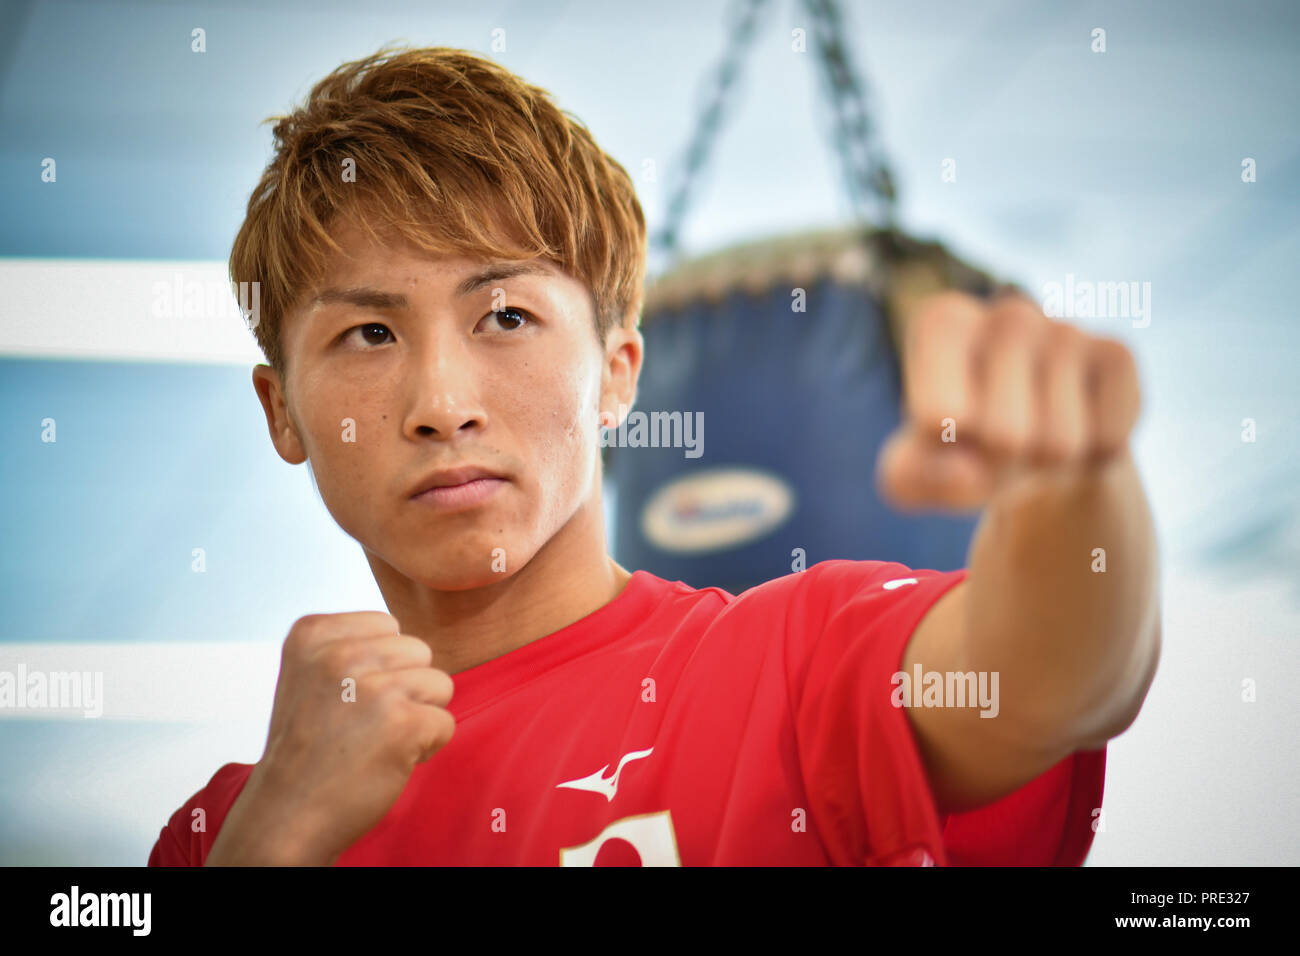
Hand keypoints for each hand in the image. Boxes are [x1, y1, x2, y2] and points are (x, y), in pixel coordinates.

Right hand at [205, 612, 454, 864]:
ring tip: (376, 741)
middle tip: (362, 725)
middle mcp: (341, 654)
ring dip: (418, 716)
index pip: (387, 626)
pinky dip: (427, 746)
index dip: (379, 667)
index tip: (344, 700)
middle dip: (404, 689)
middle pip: (418, 651)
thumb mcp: (309, 675)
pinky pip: (446, 723)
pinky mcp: (402, 723)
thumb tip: (409, 640)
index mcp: (312, 633)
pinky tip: (387, 761)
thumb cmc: (306, 748)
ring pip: (439, 684)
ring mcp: (373, 688)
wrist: (285, 816)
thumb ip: (353, 646)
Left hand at [876, 290, 1140, 510]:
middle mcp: (1006, 313)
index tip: (945, 433)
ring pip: (1059, 444)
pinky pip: (1108, 441)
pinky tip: (1076, 427)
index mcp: (941, 324)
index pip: (938, 417)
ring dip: (1046, 464)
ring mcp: (1067, 329)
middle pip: (1006, 436)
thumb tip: (966, 472)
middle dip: (1002, 465)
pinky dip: (1091, 458)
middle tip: (997, 445)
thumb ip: (911, 478)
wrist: (1034, 439)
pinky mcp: (1117, 355)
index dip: (945, 450)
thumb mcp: (916, 471)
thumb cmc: (961, 447)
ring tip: (1034, 437)